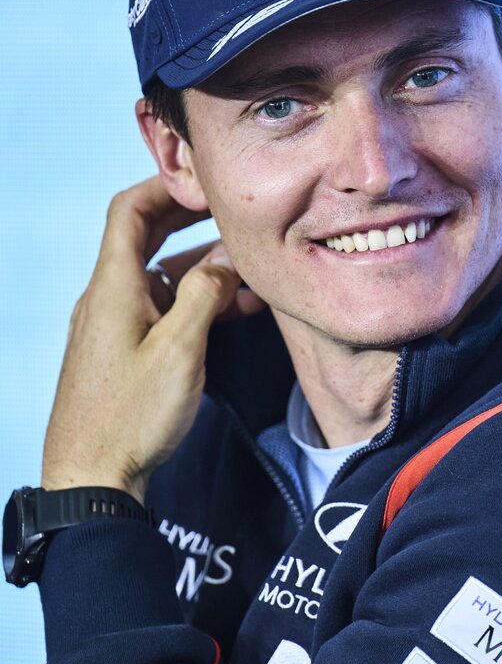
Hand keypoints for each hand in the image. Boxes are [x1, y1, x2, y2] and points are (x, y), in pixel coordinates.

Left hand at [42, 176, 263, 504]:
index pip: (130, 209)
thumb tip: (224, 261)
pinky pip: (159, 310)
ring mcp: (114, 325)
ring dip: (201, 271)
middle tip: (232, 216)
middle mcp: (107, 298)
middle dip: (191, 223)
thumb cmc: (130, 415)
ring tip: (249, 276)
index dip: (167, 187)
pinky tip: (230, 312)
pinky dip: (192, 303)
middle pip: (144, 238)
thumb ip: (205, 295)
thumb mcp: (180, 349)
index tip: (207, 187)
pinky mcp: (123, 352)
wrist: (91, 476)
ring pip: (159, 278)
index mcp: (113, 286)